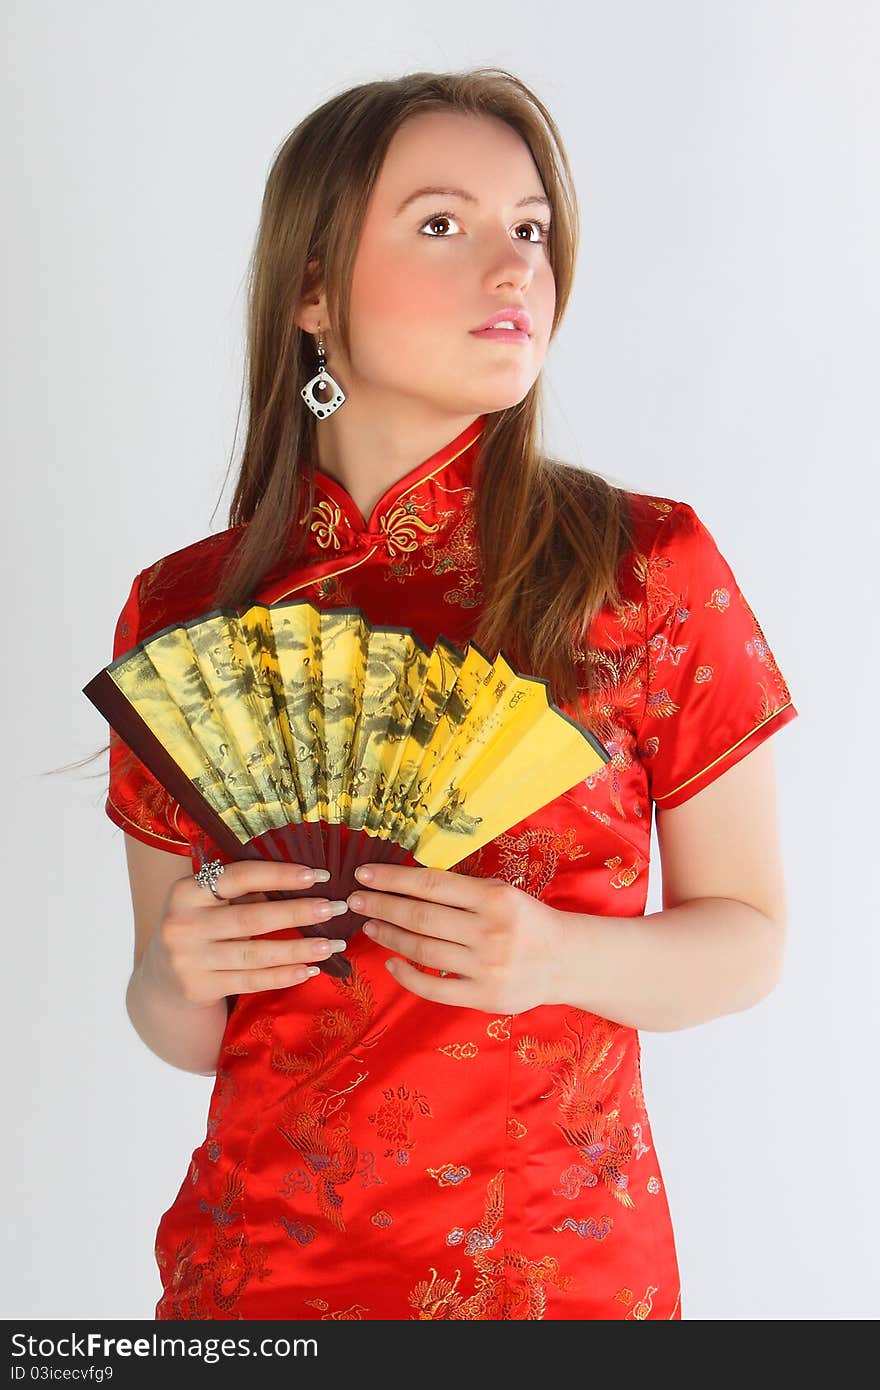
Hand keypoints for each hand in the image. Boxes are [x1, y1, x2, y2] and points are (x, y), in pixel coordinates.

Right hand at [143, 861, 348, 1006]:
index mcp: (186, 891)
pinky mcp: (198, 988)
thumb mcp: (208, 901)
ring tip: (332, 944)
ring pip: (255, 954)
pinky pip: (250, 981)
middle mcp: (183, 924)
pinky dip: (283, 976)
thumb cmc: (200, 925)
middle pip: (251, 918)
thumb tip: (305, 878)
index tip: (318, 875)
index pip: (239, 877)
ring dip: (299, 949)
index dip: (280, 875)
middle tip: (336, 908)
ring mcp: (188, 959)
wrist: (162, 976)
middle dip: (298, 912)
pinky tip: (309, 969)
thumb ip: (243, 890)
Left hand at [346, 863, 562, 1013]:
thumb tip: (406, 884)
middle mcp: (490, 932)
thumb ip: (462, 891)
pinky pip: (434, 988)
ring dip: (389, 936)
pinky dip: (407, 975)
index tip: (365, 874)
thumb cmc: (527, 921)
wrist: (566, 961)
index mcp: (494, 898)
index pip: (432, 885)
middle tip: (356, 900)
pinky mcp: (484, 997)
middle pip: (421, 918)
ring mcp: (486, 967)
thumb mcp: (502, 893)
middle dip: (382, 906)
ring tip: (370, 925)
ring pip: (423, 951)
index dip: (393, 879)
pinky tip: (391, 962)